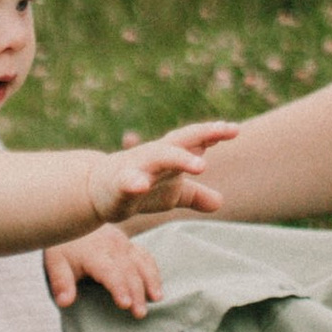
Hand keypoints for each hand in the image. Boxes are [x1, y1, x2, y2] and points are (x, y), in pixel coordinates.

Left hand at [44, 223, 163, 314]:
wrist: (71, 218)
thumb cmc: (63, 247)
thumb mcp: (55, 263)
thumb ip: (61, 282)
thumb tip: (65, 302)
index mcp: (94, 252)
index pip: (110, 272)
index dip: (119, 288)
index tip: (125, 304)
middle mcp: (112, 246)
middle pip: (129, 270)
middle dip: (137, 292)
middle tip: (140, 313)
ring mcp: (123, 243)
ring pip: (142, 262)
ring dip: (151, 281)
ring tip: (156, 299)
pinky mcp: (130, 244)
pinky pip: (145, 256)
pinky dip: (153, 271)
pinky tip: (156, 287)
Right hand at [88, 121, 239, 228]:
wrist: (97, 191)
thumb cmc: (139, 187)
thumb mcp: (171, 194)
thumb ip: (195, 196)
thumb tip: (220, 202)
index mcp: (170, 155)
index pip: (194, 140)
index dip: (213, 133)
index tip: (234, 129)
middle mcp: (155, 156)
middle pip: (181, 140)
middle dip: (203, 134)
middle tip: (227, 130)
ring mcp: (137, 168)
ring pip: (160, 157)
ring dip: (180, 159)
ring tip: (202, 166)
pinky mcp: (119, 185)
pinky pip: (126, 182)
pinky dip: (133, 182)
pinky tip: (141, 186)